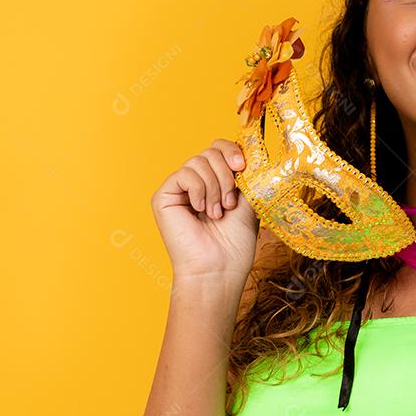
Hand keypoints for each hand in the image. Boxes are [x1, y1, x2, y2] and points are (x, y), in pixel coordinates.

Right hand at [150, 138, 258, 281]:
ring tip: (216, 213)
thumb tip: (251, 150)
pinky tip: (200, 210)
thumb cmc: (235, 242)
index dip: (232, 150)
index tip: (243, 166)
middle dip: (226, 174)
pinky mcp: (164, 196)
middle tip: (229, 203)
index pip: (220, 148)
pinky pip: (184, 173)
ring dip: (214, 187)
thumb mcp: (250, 200)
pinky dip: (198, 190)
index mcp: (217, 181)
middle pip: (210, 151)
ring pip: (198, 161)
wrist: (219, 267)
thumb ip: (249, 174)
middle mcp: (197, 182)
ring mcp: (180, 188)